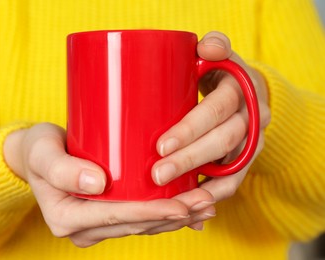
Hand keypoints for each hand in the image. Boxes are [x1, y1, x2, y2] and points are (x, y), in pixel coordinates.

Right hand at [3, 123, 215, 246]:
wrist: (34, 156)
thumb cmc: (38, 150)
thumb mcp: (42, 153)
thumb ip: (62, 169)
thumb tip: (97, 184)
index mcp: (67, 219)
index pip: (116, 217)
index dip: (150, 213)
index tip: (180, 206)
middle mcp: (83, 229)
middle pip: (136, 224)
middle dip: (173, 216)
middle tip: (206, 202)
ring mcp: (96, 226)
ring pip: (142, 225)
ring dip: (176, 217)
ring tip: (206, 205)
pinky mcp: (106, 217)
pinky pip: (139, 219)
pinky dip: (165, 216)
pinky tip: (190, 213)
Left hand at [152, 31, 270, 215]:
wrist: (243, 93)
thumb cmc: (219, 73)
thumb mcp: (219, 55)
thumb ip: (215, 46)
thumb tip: (207, 47)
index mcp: (242, 89)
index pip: (217, 109)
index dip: (191, 129)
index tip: (161, 146)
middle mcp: (253, 118)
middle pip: (223, 141)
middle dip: (189, 160)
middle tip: (157, 174)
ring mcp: (251, 143)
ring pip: (230, 168)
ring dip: (201, 186)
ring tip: (173, 202)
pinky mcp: (244, 161)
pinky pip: (233, 184)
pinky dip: (213, 197)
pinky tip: (191, 210)